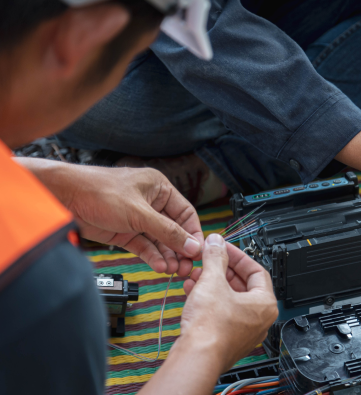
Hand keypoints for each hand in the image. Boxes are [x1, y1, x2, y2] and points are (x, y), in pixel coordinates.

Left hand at [17, 158, 203, 275]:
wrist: (64, 198)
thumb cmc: (99, 191)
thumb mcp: (139, 213)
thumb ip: (167, 231)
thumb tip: (192, 246)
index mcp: (160, 188)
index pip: (186, 214)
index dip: (193, 234)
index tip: (198, 252)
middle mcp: (151, 203)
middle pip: (174, 230)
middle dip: (180, 249)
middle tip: (186, 267)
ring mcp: (137, 218)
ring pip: (159, 241)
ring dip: (167, 256)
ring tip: (172, 270)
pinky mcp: (124, 232)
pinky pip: (144, 246)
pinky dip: (152, 257)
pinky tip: (159, 267)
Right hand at [138, 234, 276, 394]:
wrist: (196, 358)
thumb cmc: (211, 328)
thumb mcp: (212, 281)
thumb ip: (215, 257)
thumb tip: (216, 243)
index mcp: (265, 304)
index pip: (256, 270)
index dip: (238, 256)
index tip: (224, 248)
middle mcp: (259, 319)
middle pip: (243, 285)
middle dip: (222, 270)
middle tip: (209, 259)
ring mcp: (245, 331)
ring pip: (230, 299)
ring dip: (213, 284)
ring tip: (197, 275)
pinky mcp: (229, 339)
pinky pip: (222, 313)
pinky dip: (210, 300)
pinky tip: (193, 291)